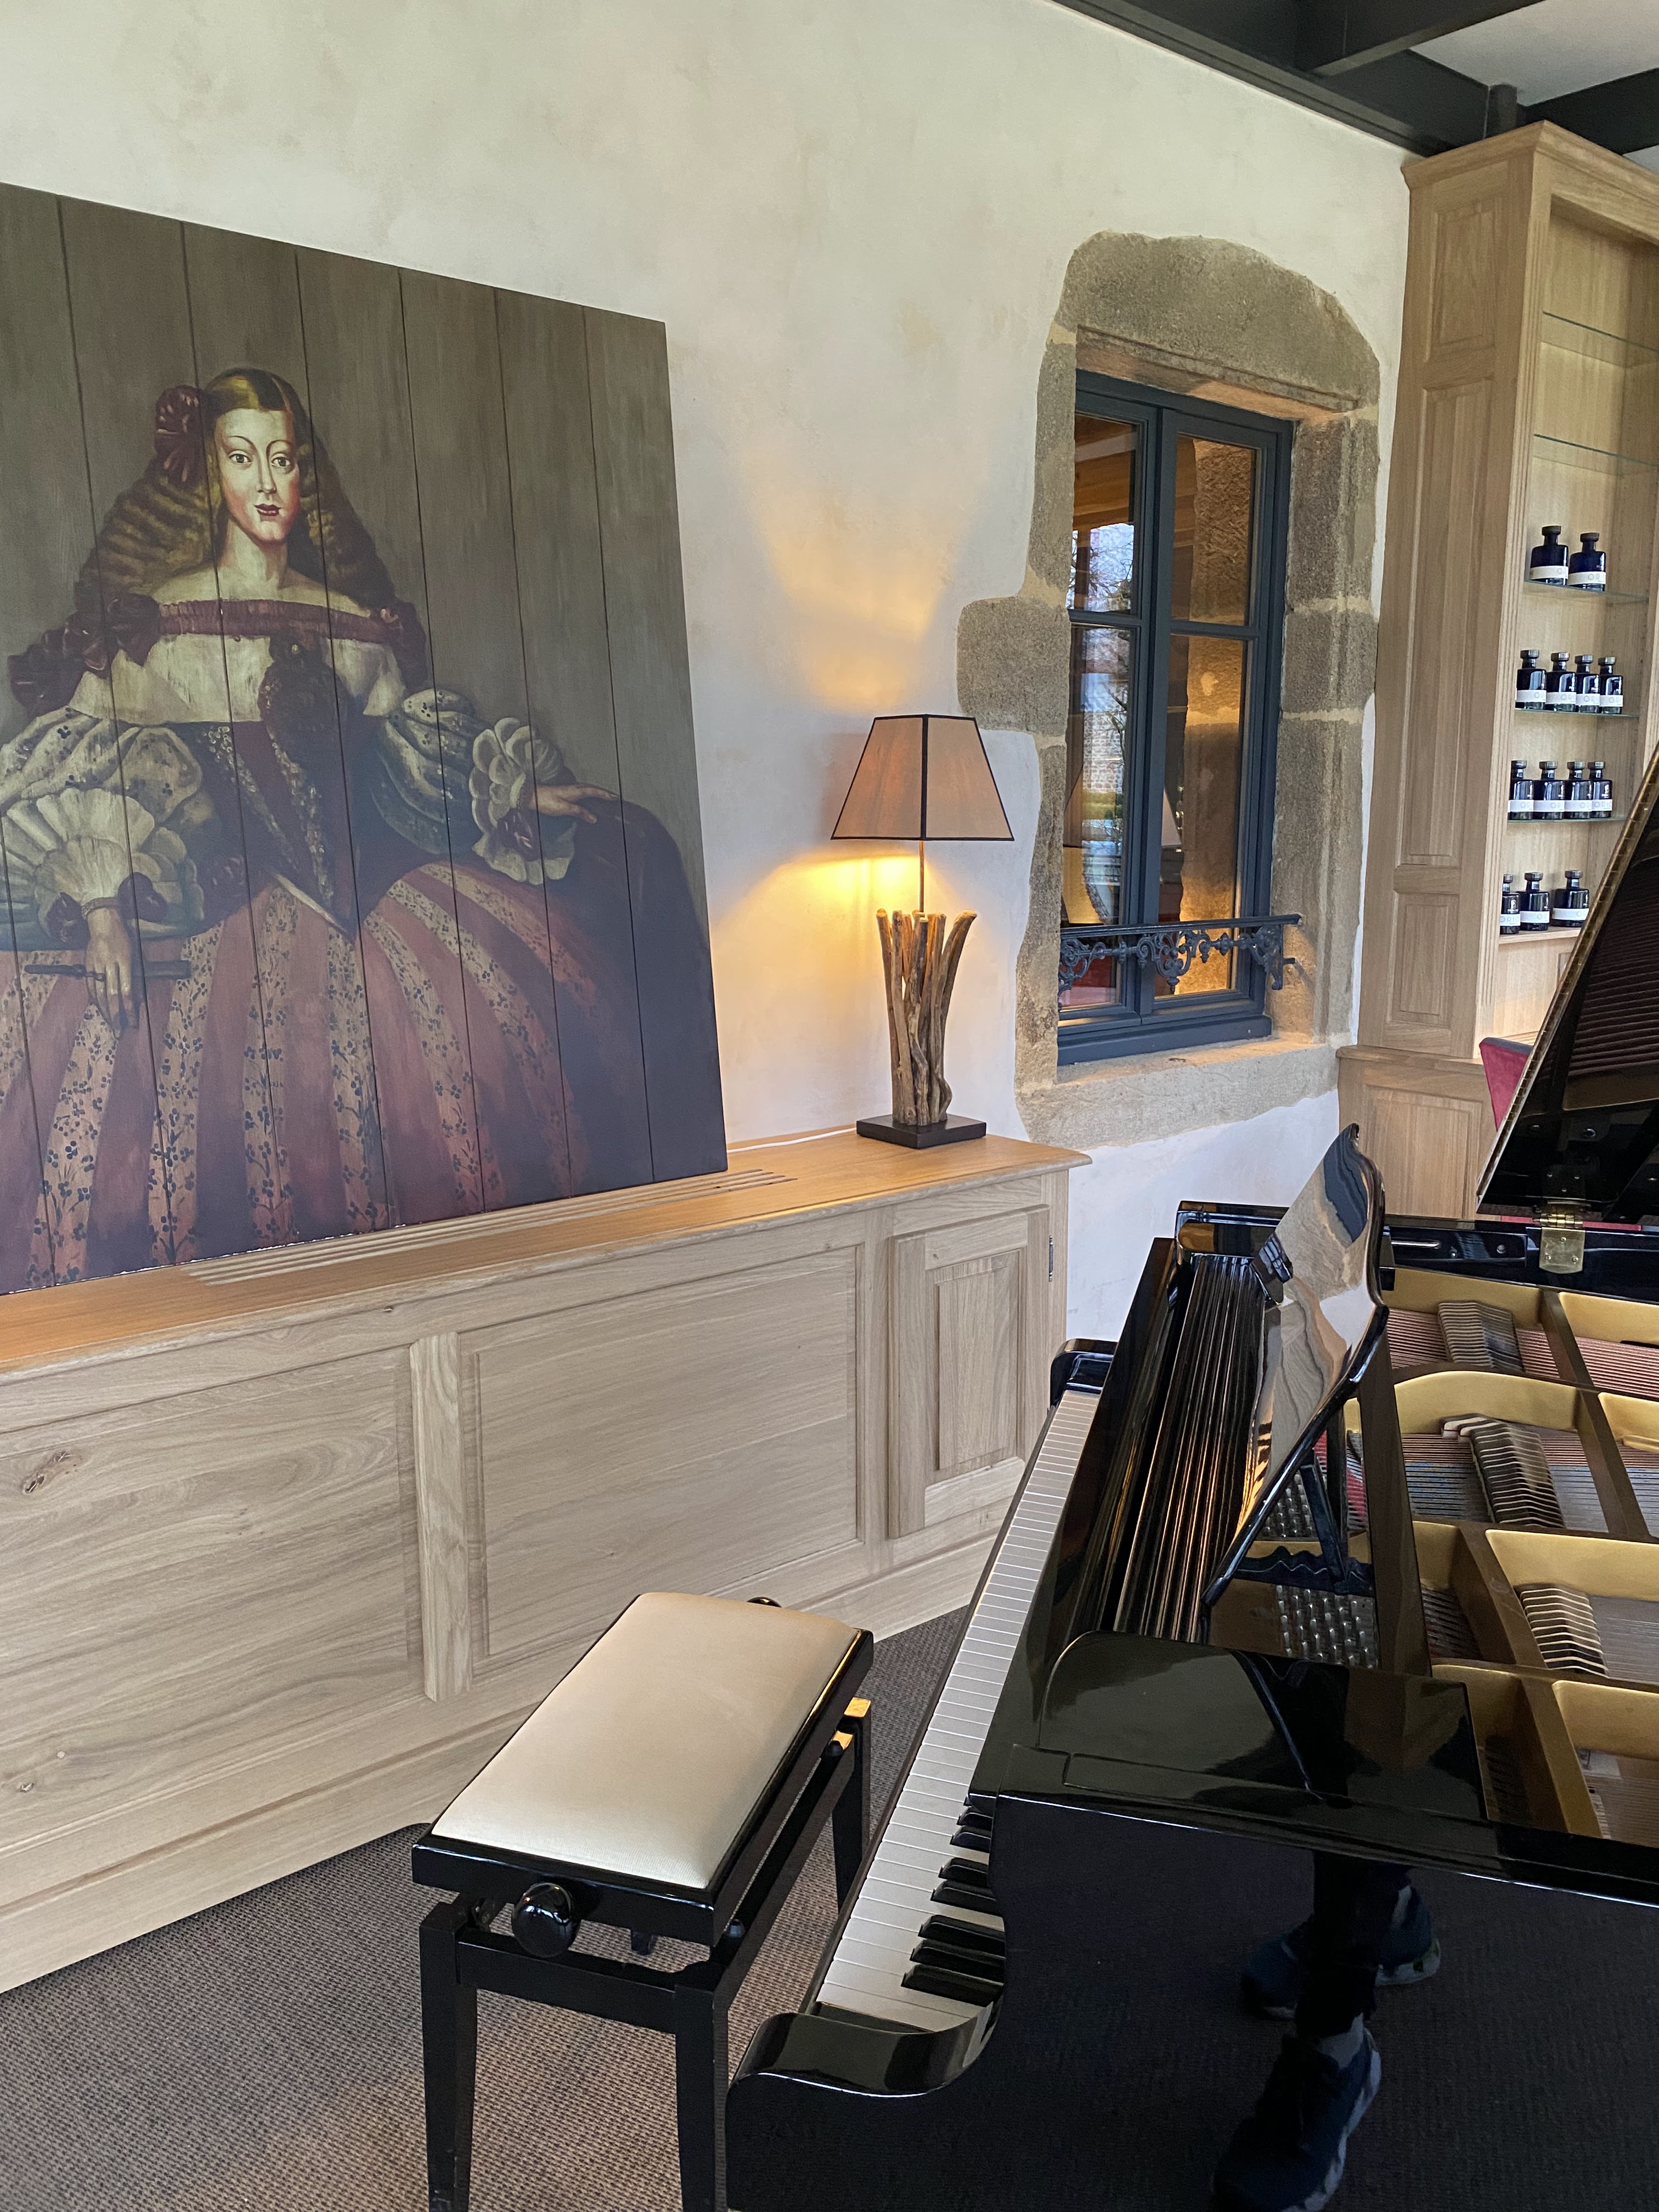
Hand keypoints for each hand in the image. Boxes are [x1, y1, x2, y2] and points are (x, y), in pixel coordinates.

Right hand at [84, 905, 138, 1032]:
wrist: (103, 922)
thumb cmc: (123, 937)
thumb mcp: (135, 954)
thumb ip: (135, 975)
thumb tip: (136, 998)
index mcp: (125, 962)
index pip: (127, 992)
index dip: (129, 1009)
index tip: (132, 1022)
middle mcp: (109, 964)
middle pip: (111, 995)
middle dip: (116, 1015)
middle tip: (119, 1031)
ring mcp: (96, 965)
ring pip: (98, 993)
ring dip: (104, 1011)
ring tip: (110, 1023)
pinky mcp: (87, 965)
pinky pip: (90, 986)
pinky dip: (94, 999)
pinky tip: (99, 1008)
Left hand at [533, 781, 608, 823]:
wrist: (531, 796)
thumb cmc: (546, 802)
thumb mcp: (565, 809)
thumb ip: (580, 812)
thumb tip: (593, 817)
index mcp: (575, 791)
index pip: (594, 791)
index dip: (604, 794)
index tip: (613, 797)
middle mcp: (573, 788)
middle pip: (591, 787)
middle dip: (602, 791)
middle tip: (611, 796)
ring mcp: (568, 788)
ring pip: (586, 787)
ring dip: (595, 790)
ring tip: (601, 795)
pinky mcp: (563, 791)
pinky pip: (580, 789)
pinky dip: (587, 791)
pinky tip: (585, 795)